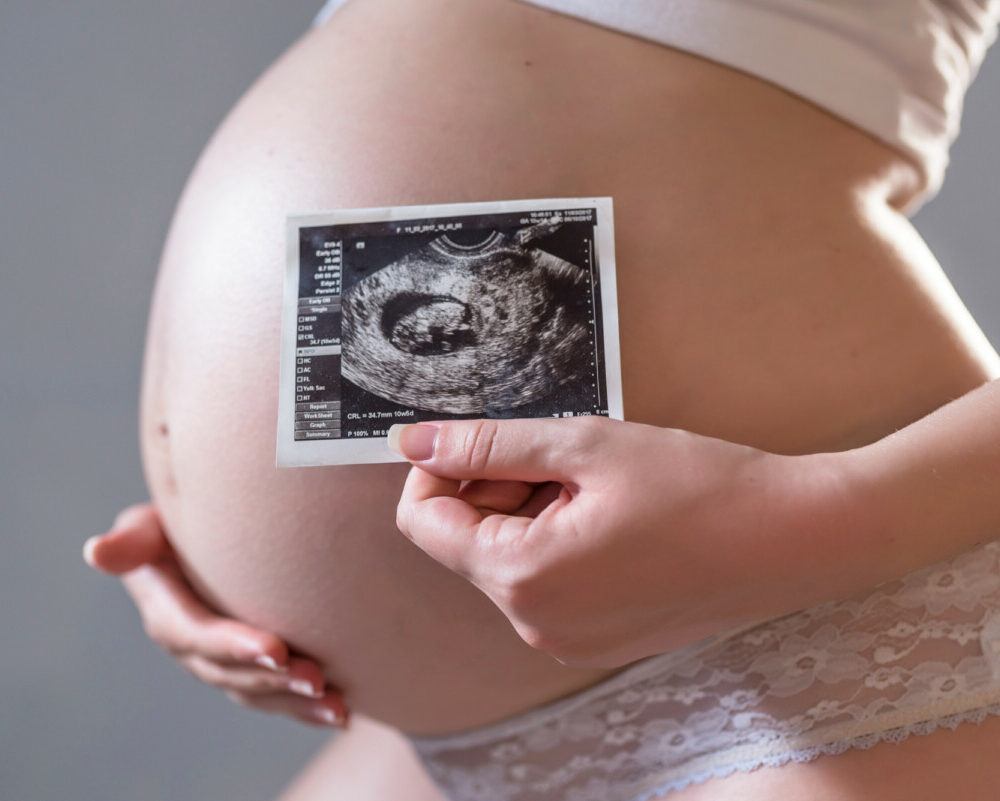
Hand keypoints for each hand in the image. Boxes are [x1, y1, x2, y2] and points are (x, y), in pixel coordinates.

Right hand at [84, 503, 348, 726]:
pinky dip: (306, 706)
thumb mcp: (148, 528)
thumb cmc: (175, 527)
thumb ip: (133, 540)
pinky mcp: (250, 667)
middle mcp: (194, 648)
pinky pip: (275, 693)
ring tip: (336, 705)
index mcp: (168, 614)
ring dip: (295, 703)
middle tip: (315, 679)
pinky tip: (343, 710)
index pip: (199, 635)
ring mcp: (222, 663)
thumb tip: (97, 551)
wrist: (202, 541)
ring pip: (257, 692)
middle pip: (232, 673)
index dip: (234, 645)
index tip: (276, 647)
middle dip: (273, 680)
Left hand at [393, 417, 853, 668]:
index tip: (490, 436)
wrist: (796, 539)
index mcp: (522, 578)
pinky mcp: (596, 640)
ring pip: (507, 559)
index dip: (442, 468)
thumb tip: (410, 442)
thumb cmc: (699, 485)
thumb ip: (488, 445)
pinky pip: (544, 583)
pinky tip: (614, 515)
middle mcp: (534, 625)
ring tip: (599, 483)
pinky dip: (557, 540)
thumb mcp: (584, 445)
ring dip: (531, 510)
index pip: (424, 522)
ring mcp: (567, 641)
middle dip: (497, 486)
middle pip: (466, 541)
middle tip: (565, 453)